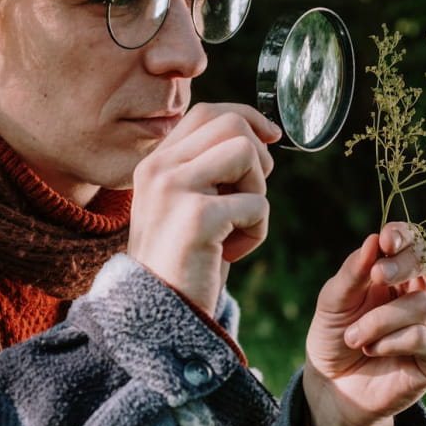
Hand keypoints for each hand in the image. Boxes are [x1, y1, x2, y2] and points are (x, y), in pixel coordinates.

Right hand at [128, 103, 280, 313]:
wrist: (155, 313)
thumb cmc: (182, 259)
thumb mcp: (186, 202)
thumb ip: (208, 168)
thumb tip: (260, 136)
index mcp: (156, 162)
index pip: (207, 112)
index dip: (248, 118)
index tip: (270, 138)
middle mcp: (159, 168)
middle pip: (231, 124)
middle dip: (257, 158)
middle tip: (248, 196)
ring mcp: (174, 189)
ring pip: (246, 154)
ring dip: (257, 192)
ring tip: (237, 225)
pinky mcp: (197, 217)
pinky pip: (257, 204)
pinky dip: (256, 232)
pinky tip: (229, 253)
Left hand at [302, 222, 425, 425]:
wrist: (333, 384)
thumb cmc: (336, 334)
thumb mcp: (334, 300)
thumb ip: (355, 271)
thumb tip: (374, 239)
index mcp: (406, 272)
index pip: (420, 241)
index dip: (407, 235)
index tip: (384, 241)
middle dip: (410, 262)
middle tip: (379, 275)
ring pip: (425, 305)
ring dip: (380, 320)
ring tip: (354, 337)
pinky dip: (391, 342)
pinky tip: (372, 349)